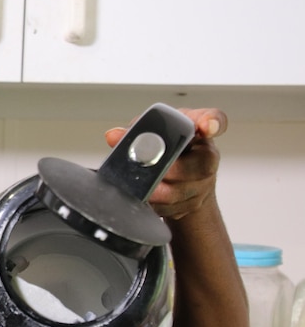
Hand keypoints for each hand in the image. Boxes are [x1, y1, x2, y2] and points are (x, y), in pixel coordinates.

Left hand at [105, 108, 226, 219]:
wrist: (178, 177)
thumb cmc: (167, 148)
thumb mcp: (151, 131)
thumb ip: (134, 130)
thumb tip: (113, 136)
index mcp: (196, 129)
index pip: (214, 118)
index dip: (212, 122)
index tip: (206, 126)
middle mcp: (206, 154)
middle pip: (202, 164)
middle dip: (172, 171)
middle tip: (152, 173)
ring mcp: (203, 181)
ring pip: (185, 191)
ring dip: (159, 192)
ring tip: (143, 189)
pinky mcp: (193, 203)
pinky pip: (175, 208)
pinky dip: (157, 206)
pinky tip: (147, 200)